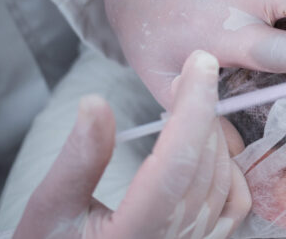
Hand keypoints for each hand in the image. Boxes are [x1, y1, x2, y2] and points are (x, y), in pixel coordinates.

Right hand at [15, 50, 249, 238]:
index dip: (192, 107)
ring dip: (214, 135)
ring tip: (191, 107)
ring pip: (221, 181)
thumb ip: (77, 160)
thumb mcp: (50, 210)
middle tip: (190, 76)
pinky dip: (231, 171)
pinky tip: (213, 152)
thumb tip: (96, 103)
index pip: (175, 161)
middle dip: (202, 111)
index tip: (201, 64)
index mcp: (134, 233)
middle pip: (203, 165)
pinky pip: (235, 207)